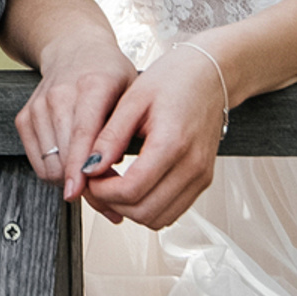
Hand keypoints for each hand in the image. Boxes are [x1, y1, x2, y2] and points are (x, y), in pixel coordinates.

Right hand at [13, 38, 136, 200]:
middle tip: (105, 189)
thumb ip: (126, 132)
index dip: (79, 166)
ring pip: (48, 163)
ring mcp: (39, 105)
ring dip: (69, 179)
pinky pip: (37, 161)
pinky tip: (72, 163)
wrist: (75, 49)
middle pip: (63, 154)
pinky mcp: (25, 116)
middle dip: (83, 183)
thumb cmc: (109, 74)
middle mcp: (60, 94)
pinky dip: (54, 171)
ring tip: (90, 175)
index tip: (79, 192)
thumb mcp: (132, 94)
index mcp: (92, 85)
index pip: (82, 133)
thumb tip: (114, 175)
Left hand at [80, 45, 230, 230]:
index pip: (133, 189)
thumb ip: (111, 136)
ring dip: (130, 209)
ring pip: (160, 219)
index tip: (87, 177)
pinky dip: (149, 206)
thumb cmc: (174, 80)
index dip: (103, 190)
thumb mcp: (133, 99)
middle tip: (95, 182)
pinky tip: (132, 185)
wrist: (209, 76)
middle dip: (113, 203)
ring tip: (111, 183)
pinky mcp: (202, 181)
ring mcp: (201, 178)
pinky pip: (173, 211)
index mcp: (172, 144)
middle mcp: (192, 168)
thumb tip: (89, 166)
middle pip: (145, 211)